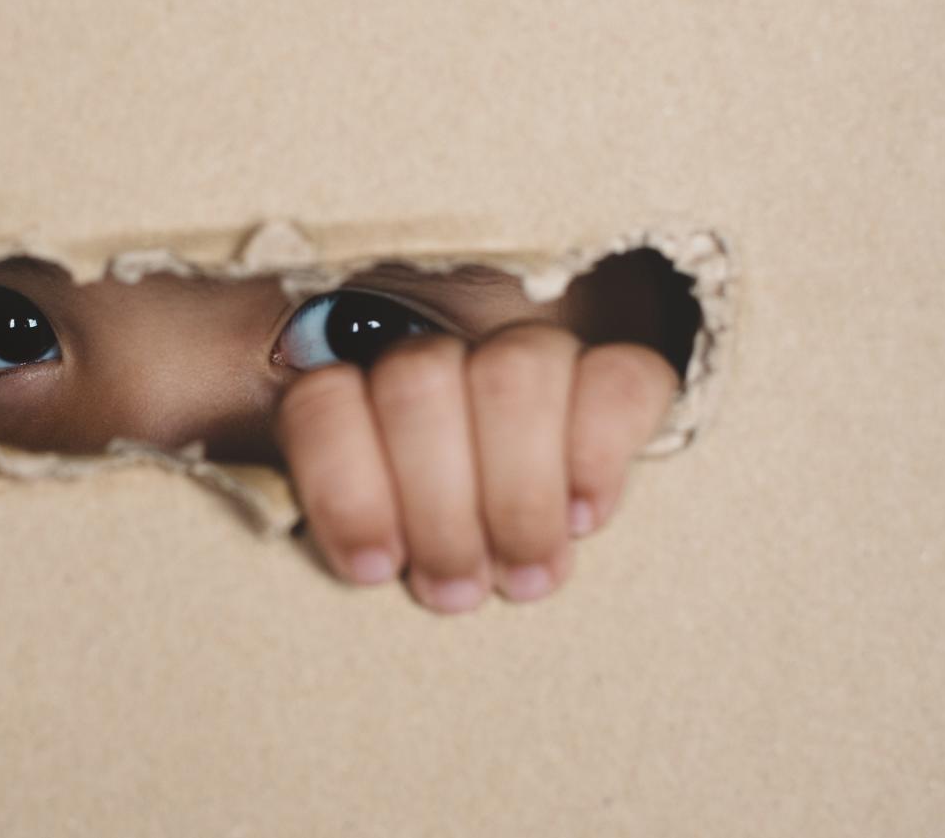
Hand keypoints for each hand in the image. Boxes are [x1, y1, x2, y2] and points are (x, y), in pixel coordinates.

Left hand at [275, 324, 679, 613]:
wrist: (526, 521)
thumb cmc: (425, 547)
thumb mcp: (366, 542)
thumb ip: (337, 523)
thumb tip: (327, 546)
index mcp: (350, 390)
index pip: (324, 398)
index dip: (346, 487)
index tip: (373, 568)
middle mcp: (437, 355)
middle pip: (418, 385)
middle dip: (438, 509)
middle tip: (456, 590)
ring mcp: (529, 354)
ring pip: (512, 375)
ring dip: (517, 494)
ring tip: (524, 575)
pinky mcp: (616, 375)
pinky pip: (619, 381)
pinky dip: (598, 455)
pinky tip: (583, 518)